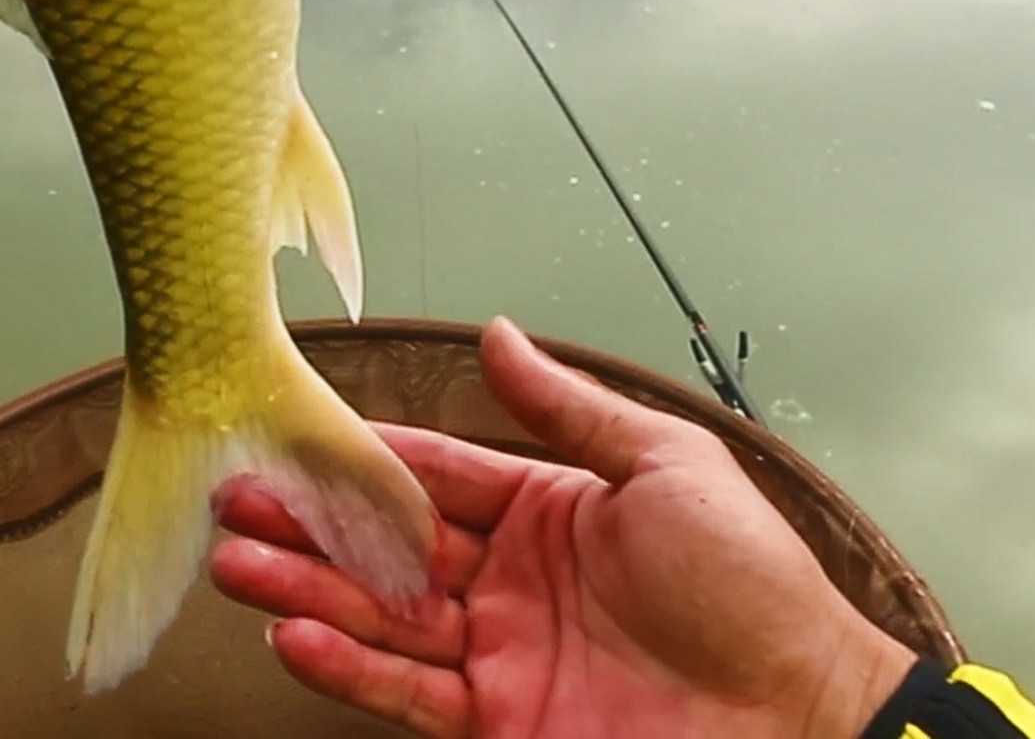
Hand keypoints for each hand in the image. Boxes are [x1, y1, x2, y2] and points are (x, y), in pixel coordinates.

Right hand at [211, 318, 914, 738]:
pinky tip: (297, 637)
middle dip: (309, 526)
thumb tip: (499, 334)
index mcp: (546, 512)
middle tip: (236, 502)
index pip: (431, 473)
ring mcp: (500, 656)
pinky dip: (348, 666)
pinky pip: (406, 693)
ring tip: (238, 567)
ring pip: (380, 617)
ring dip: (307, 593)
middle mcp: (509, 583)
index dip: (361, 457)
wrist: (798, 713)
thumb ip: (567, 410)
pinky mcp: (499, 723)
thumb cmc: (755, 586)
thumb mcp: (665, 466)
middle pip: (387, 546)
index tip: (292, 436)